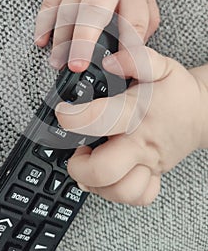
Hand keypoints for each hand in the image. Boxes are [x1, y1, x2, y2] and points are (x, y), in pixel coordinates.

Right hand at [34, 0, 159, 71]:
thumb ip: (146, 22)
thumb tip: (137, 53)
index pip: (135, 20)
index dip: (129, 47)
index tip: (121, 68)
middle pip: (93, 10)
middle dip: (83, 40)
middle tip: (78, 65)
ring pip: (67, 9)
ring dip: (60, 39)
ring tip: (58, 62)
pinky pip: (50, 1)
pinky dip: (44, 23)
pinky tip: (42, 40)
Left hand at [55, 46, 206, 204]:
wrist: (201, 113)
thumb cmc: (177, 91)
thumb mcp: (160, 65)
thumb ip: (135, 59)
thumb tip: (109, 63)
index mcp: (137, 113)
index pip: (98, 119)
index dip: (72, 117)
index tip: (62, 112)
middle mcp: (141, 143)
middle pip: (104, 170)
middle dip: (78, 166)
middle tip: (76, 151)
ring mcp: (148, 163)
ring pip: (120, 191)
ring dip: (96, 184)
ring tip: (90, 165)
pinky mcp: (154, 174)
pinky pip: (138, 197)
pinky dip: (119, 193)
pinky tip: (111, 177)